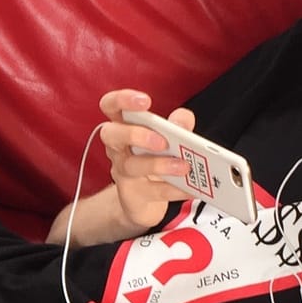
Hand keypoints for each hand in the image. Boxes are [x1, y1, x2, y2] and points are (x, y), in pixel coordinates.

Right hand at [98, 89, 194, 230]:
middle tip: (162, 141)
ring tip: (184, 166)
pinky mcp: (132, 195)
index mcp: (124, 126)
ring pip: (131, 166)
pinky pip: (152, 191)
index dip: (122, 100)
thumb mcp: (169, 139)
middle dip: (135, 134)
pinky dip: (174, 189)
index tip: (145, 102)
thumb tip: (182, 121)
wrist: (144, 202)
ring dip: (159, 165)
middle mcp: (117, 148)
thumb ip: (178, 125)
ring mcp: (122, 172)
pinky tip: (191, 187)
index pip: (111, 106)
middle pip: (110, 134)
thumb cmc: (154, 161)